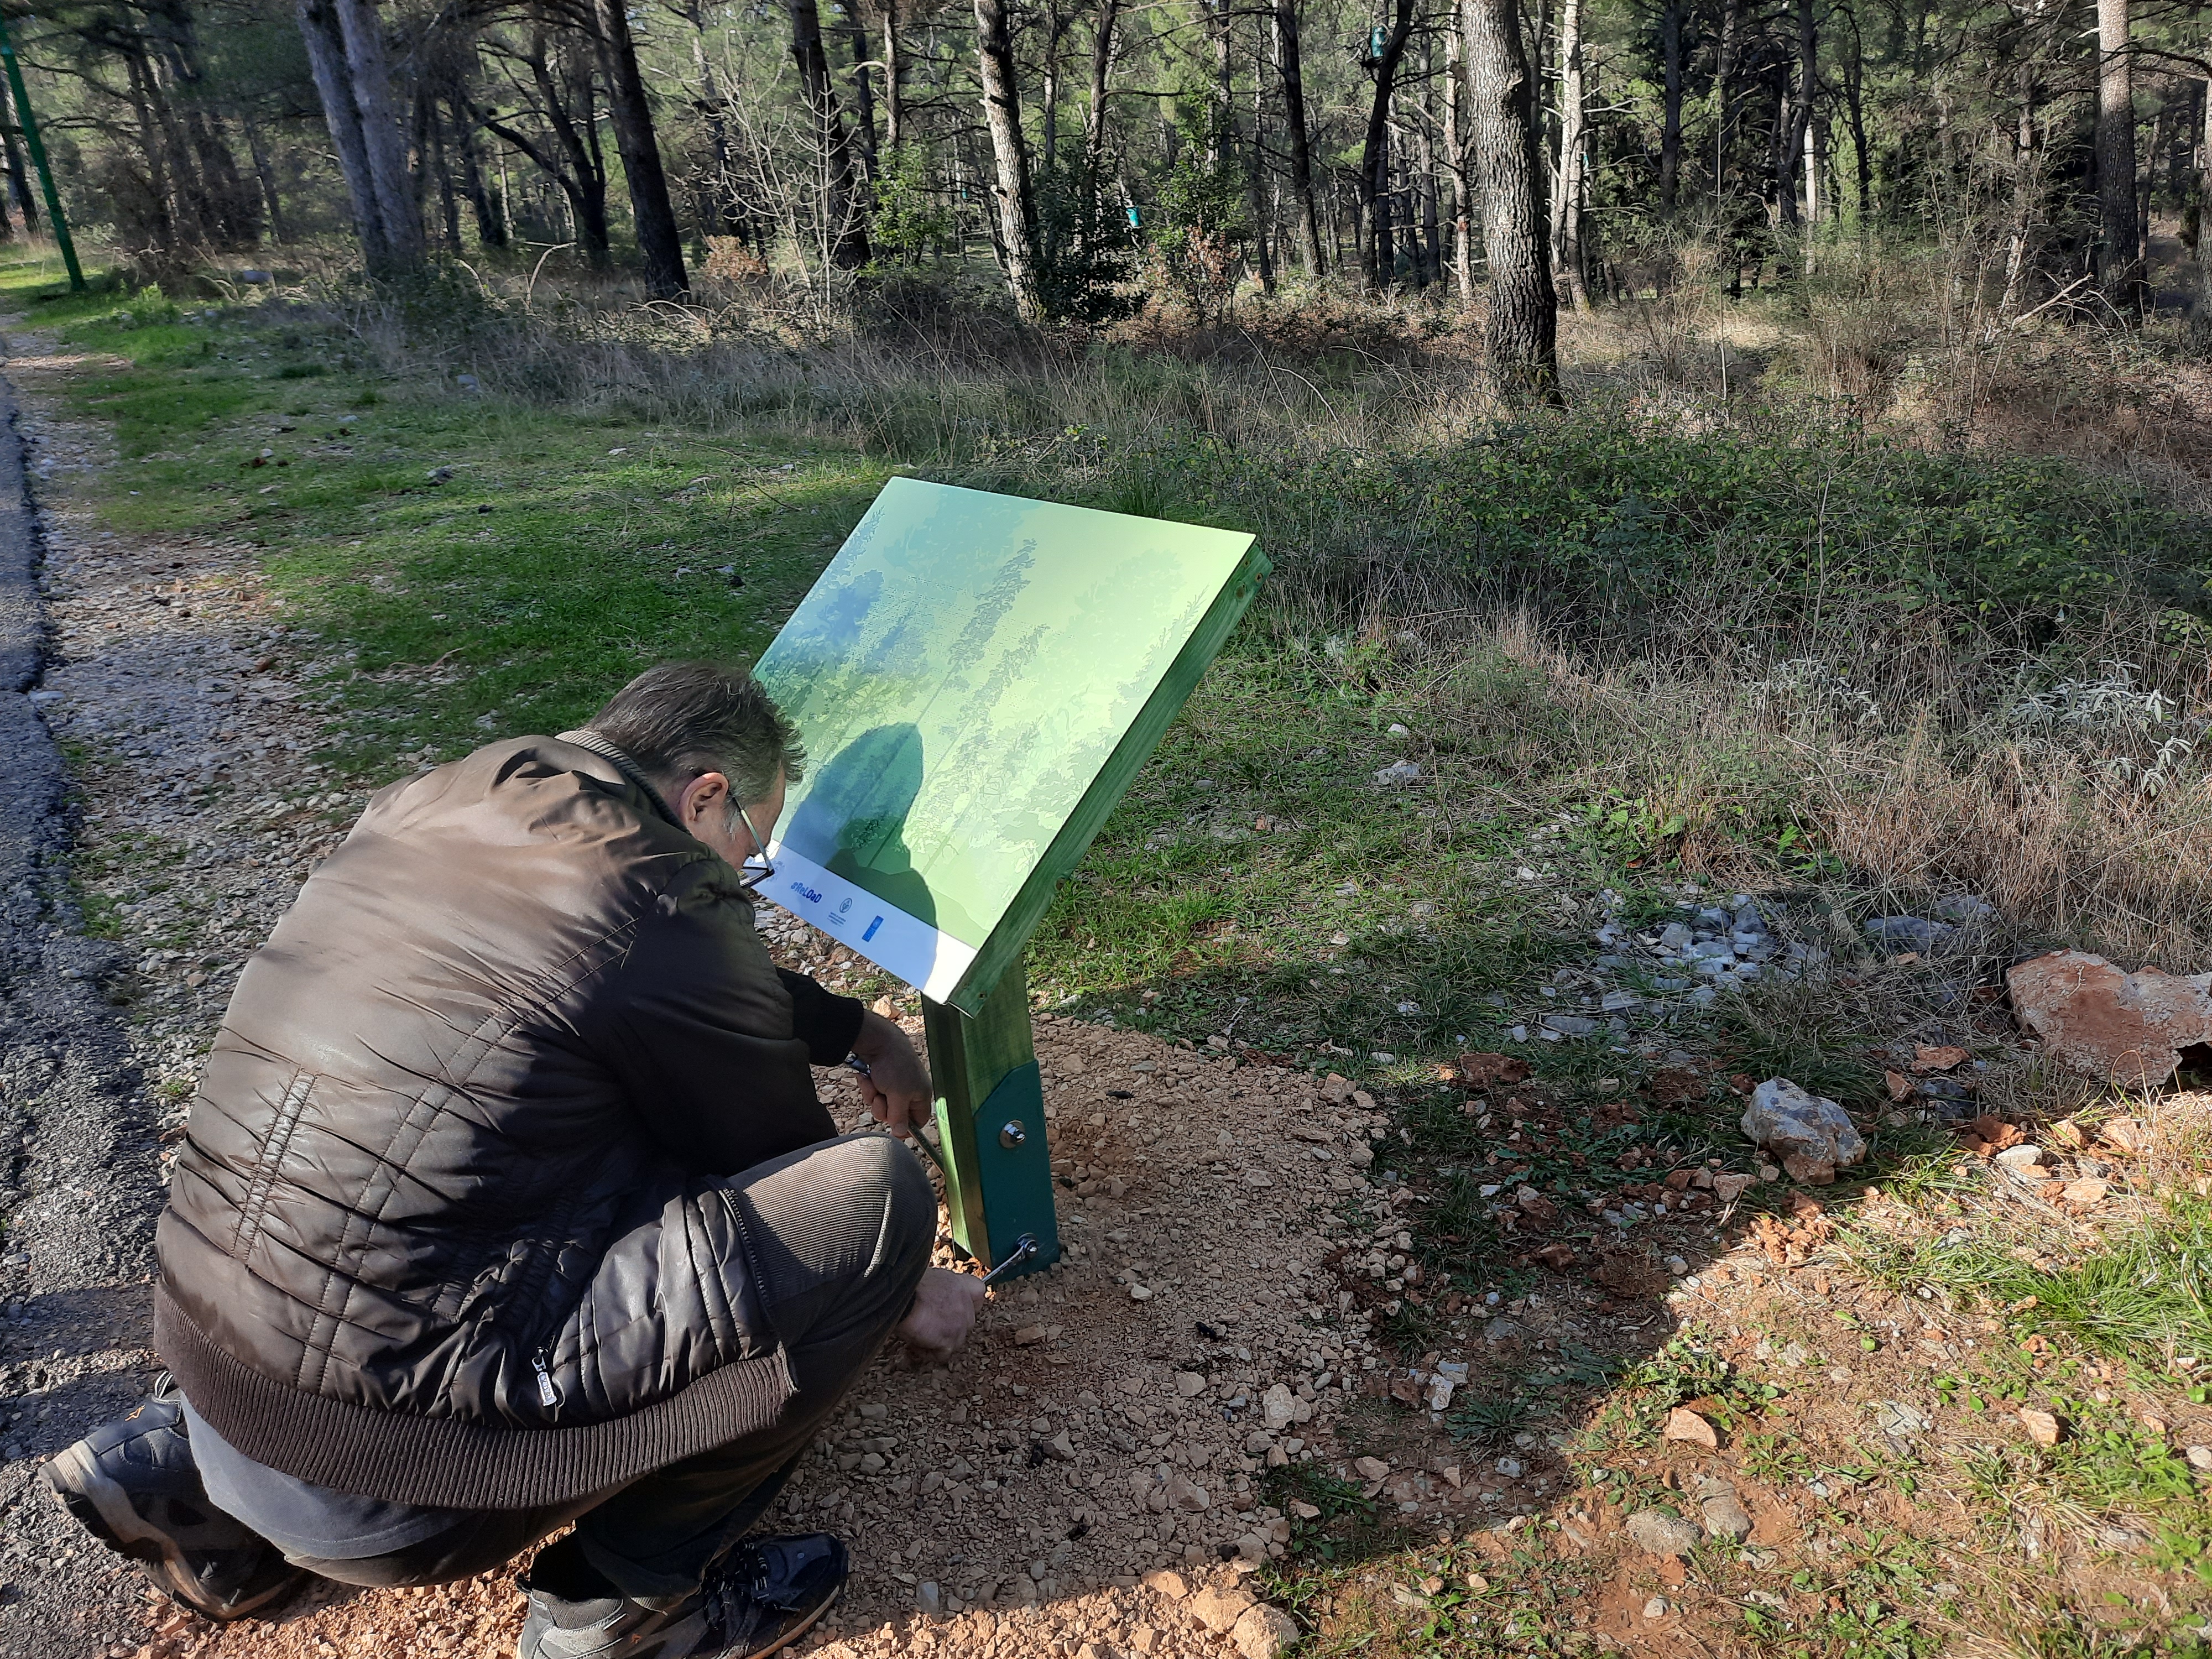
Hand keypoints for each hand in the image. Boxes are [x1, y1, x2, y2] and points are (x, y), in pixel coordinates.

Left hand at [851, 1011, 932, 1134]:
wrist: (878, 1040)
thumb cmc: (895, 1066)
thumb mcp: (899, 1095)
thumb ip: (899, 1116)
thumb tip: (901, 1133)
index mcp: (921, 1095)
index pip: (919, 1121)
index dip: (907, 1127)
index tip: (895, 1129)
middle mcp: (909, 1091)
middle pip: (896, 1115)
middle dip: (884, 1109)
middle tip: (882, 1098)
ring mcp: (894, 1085)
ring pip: (882, 1105)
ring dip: (874, 1098)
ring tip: (874, 1085)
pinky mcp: (881, 1080)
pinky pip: (873, 1094)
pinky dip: (869, 1088)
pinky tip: (867, 1078)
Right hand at [895, 1267, 985, 1362]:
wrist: (900, 1295)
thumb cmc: (905, 1284)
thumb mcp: (927, 1278)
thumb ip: (938, 1290)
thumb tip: (931, 1299)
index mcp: (959, 1284)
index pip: (978, 1291)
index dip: (968, 1301)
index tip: (953, 1306)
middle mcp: (964, 1303)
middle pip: (967, 1322)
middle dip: (950, 1326)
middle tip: (929, 1324)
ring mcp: (960, 1324)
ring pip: (955, 1340)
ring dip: (938, 1341)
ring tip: (918, 1334)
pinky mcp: (950, 1341)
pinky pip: (942, 1355)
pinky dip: (927, 1352)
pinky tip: (914, 1344)